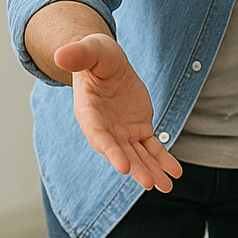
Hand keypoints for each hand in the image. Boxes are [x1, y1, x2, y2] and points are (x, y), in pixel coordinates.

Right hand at [56, 33, 183, 191]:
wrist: (107, 62)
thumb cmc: (95, 56)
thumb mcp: (90, 51)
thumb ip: (78, 55)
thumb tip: (61, 54)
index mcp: (89, 113)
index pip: (99, 136)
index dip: (110, 151)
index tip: (123, 167)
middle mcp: (105, 128)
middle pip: (120, 152)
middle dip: (135, 168)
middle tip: (149, 183)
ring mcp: (122, 132)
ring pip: (138, 155)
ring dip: (151, 170)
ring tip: (166, 186)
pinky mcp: (139, 129)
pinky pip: (152, 148)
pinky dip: (163, 160)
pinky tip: (176, 173)